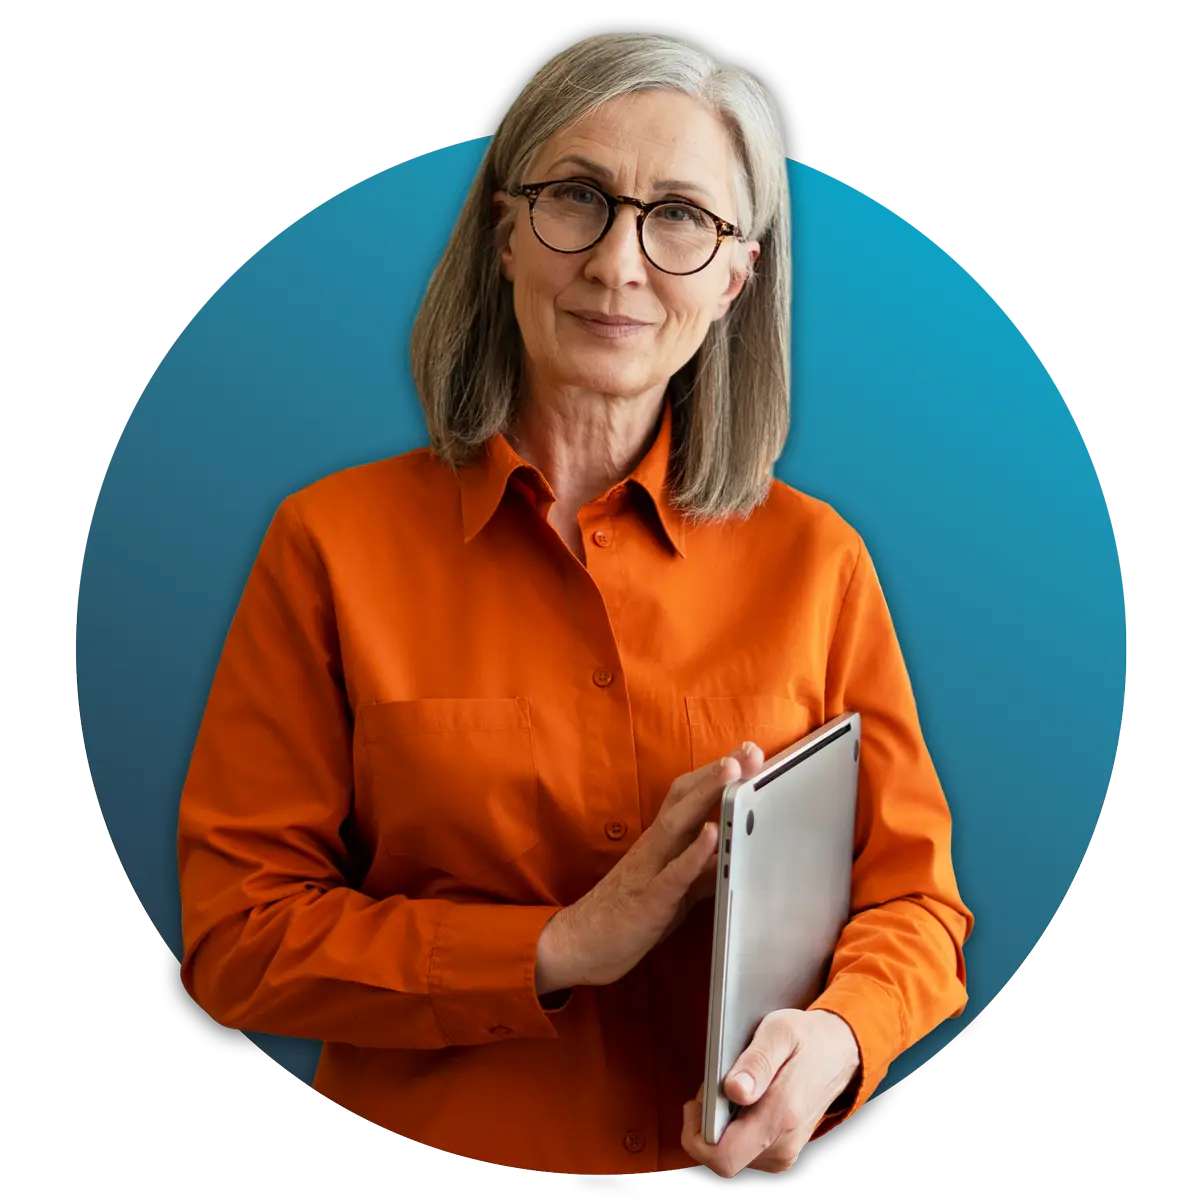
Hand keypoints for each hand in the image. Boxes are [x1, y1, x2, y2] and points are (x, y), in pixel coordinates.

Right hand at [536, 741, 764, 992]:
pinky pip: (673, 873)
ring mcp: (650, 870)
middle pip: (683, 798)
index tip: (744, 754)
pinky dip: (693, 853)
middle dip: (716, 774)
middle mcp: (654, 847)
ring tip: (731, 772)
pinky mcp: (649, 899)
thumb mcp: (673, 891)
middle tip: (749, 751)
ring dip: (705, 796)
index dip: (715, 775)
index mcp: (660, 844)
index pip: (687, 797)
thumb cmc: (628, 916)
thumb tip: (729, 854)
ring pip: (678, 824)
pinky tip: (711, 835)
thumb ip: (699, 872)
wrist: (579, 944)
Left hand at [681, 1009, 861, 1177]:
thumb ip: (755, 1062)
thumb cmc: (808, 1039)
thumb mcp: (779, 1032)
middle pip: (722, 1156)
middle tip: (715, 1087)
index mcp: (780, 1115)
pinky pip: (745, 1151)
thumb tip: (734, 1090)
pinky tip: (745, 1101)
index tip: (696, 1103)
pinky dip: (735, 1129)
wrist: (840, 1052)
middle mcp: (783, 1143)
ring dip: (721, 1125)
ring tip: (734, 1088)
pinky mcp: (783, 1153)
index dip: (697, 1135)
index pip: (723, 1157)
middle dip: (707, 1124)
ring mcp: (784, 1152)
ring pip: (732, 1154)